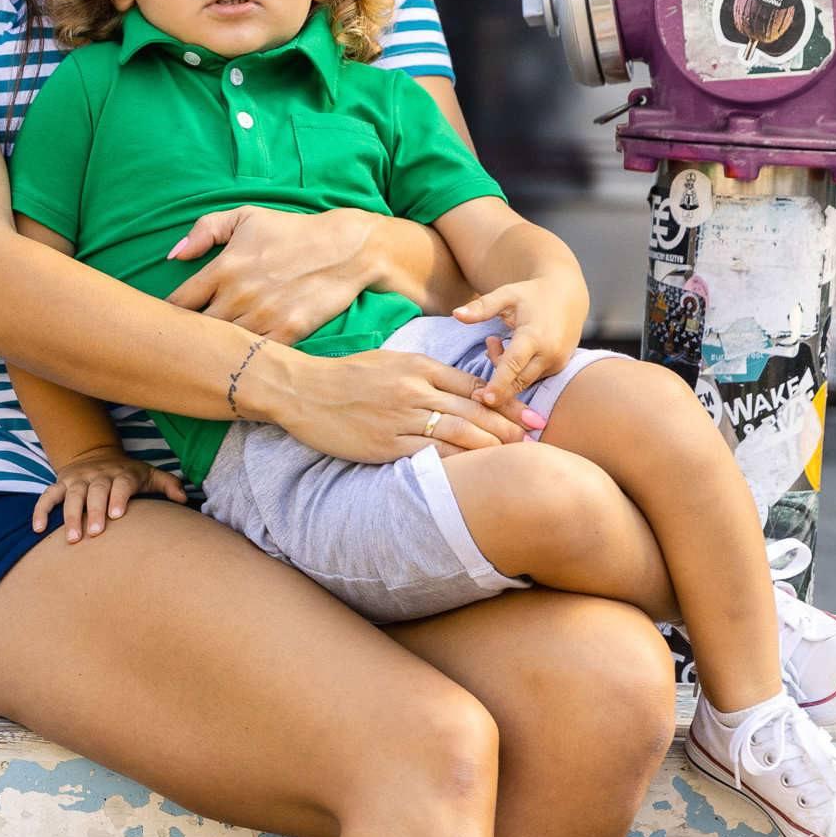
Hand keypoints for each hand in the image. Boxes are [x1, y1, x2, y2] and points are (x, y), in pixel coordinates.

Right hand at [31, 444, 188, 542]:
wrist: (96, 454)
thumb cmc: (127, 474)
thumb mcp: (148, 474)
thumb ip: (167, 484)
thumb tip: (184, 498)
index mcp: (121, 474)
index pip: (120, 484)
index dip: (117, 497)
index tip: (116, 515)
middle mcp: (98, 475)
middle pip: (94, 491)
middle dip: (92, 511)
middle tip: (93, 534)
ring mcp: (78, 479)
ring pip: (71, 496)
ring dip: (70, 516)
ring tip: (71, 539)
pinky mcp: (61, 483)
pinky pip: (48, 495)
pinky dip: (41, 509)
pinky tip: (38, 529)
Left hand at [164, 205, 375, 345]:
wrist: (345, 249)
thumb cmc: (291, 232)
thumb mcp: (245, 217)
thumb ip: (205, 230)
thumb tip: (173, 256)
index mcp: (224, 268)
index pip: (180, 301)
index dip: (168, 314)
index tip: (167, 320)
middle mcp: (239, 295)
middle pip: (197, 330)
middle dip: (187, 336)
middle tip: (183, 342)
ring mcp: (264, 317)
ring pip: (222, 346)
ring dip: (213, 350)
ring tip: (206, 355)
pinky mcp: (288, 334)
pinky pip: (255, 357)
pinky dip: (244, 360)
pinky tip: (239, 361)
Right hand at [265, 342, 536, 461]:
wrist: (301, 390)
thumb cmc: (344, 376)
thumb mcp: (388, 362)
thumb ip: (424, 373)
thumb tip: (460, 389)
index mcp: (415, 365)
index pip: (472, 384)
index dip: (506, 402)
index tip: (530, 416)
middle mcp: (412, 389)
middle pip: (473, 409)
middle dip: (509, 426)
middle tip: (534, 439)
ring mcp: (399, 417)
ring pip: (458, 432)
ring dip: (491, 446)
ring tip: (514, 457)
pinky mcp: (384, 444)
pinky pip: (430, 455)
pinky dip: (458, 463)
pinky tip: (477, 473)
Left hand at [453, 278, 585, 409]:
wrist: (568, 295)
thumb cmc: (533, 293)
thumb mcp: (506, 294)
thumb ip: (482, 307)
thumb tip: (455, 314)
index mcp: (535, 337)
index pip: (514, 366)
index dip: (499, 384)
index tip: (485, 400)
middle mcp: (550, 355)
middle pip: (518, 381)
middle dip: (495, 379)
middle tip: (487, 347)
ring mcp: (557, 364)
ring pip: (524, 382)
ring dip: (504, 371)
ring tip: (496, 340)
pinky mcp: (558, 369)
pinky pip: (532, 378)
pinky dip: (516, 372)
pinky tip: (509, 350)